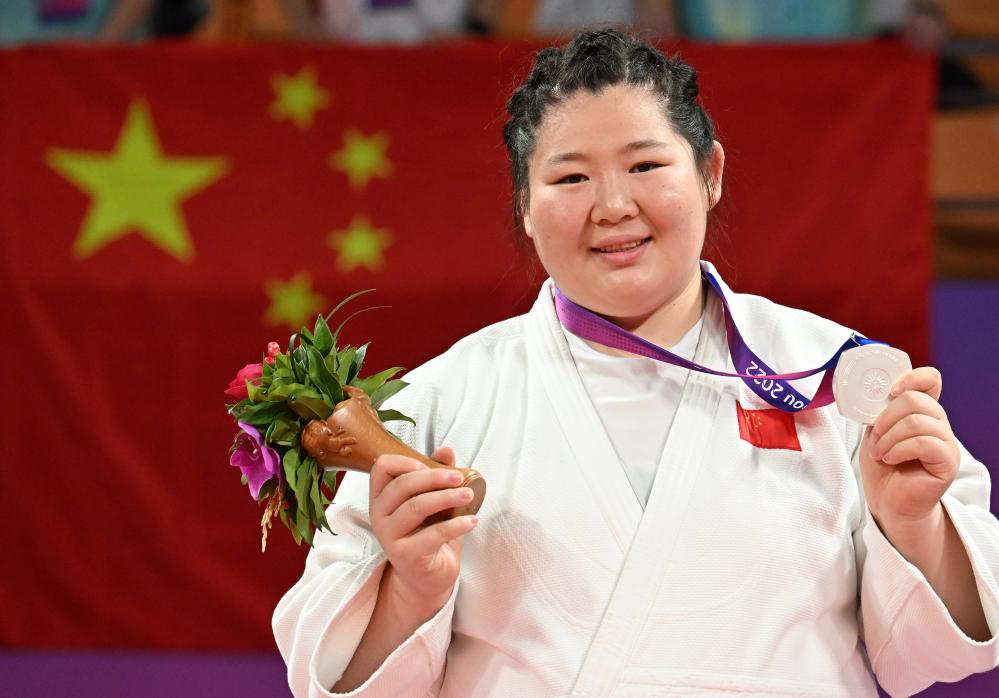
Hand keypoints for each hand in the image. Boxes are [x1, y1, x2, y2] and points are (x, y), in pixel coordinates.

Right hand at [368, 447, 478, 615]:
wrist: (429, 577)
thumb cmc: (429, 533)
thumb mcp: (434, 501)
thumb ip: (437, 475)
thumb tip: (446, 450)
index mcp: (382, 497)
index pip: (382, 467)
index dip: (406, 461)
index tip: (429, 466)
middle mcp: (379, 515)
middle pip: (403, 485)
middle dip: (434, 477)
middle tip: (459, 478)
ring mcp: (390, 537)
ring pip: (416, 507)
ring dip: (447, 497)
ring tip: (468, 494)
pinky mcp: (406, 555)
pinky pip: (433, 534)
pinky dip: (457, 524)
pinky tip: (472, 520)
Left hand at [859, 367, 960, 538]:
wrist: (888, 501)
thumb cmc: (882, 466)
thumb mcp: (875, 431)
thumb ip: (879, 411)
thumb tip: (874, 394)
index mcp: (922, 411)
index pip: (930, 380)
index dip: (912, 377)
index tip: (890, 391)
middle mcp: (938, 422)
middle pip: (915, 399)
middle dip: (886, 418)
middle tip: (875, 437)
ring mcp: (946, 441)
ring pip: (916, 421)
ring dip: (888, 437)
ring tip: (880, 452)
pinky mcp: (948, 461)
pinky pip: (924, 443)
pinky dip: (898, 449)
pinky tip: (889, 459)